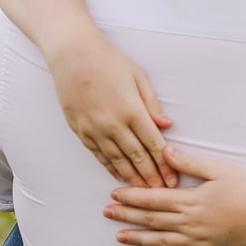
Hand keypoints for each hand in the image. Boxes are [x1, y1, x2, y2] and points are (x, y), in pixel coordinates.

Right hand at [49, 39, 173, 186]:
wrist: (71, 53)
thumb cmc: (108, 59)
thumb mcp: (137, 75)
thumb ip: (152, 103)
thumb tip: (166, 125)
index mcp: (132, 110)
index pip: (153, 145)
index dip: (164, 166)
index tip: (173, 180)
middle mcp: (114, 124)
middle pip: (138, 158)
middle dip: (152, 178)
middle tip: (163, 193)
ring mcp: (95, 129)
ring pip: (118, 161)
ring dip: (132, 178)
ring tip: (144, 192)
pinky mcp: (80, 129)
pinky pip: (98, 155)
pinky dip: (110, 167)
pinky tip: (119, 177)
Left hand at [103, 147, 245, 245]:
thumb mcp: (219, 169)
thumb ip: (189, 163)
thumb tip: (164, 152)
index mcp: (191, 201)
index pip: (153, 199)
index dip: (131, 197)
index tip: (114, 194)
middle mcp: (191, 224)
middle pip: (152, 220)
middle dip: (127, 216)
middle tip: (106, 213)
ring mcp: (200, 241)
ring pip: (162, 241)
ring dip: (138, 238)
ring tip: (119, 237)